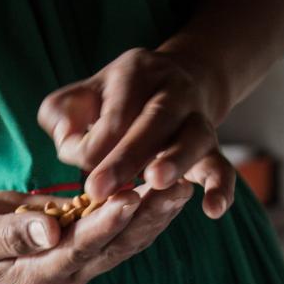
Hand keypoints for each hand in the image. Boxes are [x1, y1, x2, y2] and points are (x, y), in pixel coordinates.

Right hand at [0, 183, 194, 283]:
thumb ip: (11, 234)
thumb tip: (49, 231)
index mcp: (39, 277)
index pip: (80, 250)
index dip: (106, 225)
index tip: (130, 197)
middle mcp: (68, 276)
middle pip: (116, 247)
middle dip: (147, 218)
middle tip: (177, 188)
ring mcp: (82, 264)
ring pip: (127, 241)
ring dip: (155, 214)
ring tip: (182, 184)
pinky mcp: (89, 246)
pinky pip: (123, 230)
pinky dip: (145, 208)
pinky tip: (165, 185)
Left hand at [37, 47, 236, 218]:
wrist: (179, 81)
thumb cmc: (117, 99)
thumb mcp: (82, 94)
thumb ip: (60, 114)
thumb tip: (64, 137)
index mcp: (135, 74)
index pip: (110, 116)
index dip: (89, 146)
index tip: (76, 166)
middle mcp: (172, 93)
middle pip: (153, 121)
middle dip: (125, 156)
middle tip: (98, 189)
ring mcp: (198, 120)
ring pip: (193, 138)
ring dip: (176, 160)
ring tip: (157, 182)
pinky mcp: (213, 148)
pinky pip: (222, 166)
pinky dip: (221, 186)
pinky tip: (213, 209)